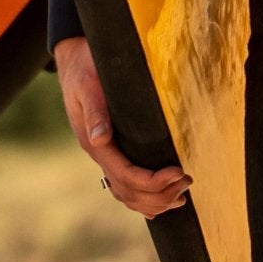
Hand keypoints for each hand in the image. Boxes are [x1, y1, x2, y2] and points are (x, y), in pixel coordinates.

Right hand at [56, 36, 189, 216]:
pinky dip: (144, 198)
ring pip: (127, 194)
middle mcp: (98, 153)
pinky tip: (163, 198)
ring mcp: (103, 155)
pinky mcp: (111, 151)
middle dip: (159, 193)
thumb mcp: (87, 86)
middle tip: (187, 181)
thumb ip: (95, 112)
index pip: (125, 175)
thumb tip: (101, 138)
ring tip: (181, 193)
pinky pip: (125, 186)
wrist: (75, 61)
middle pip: (128, 191)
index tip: (178, 172)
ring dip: (155, 200)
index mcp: (93, 142)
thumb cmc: (85, 69)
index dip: (153, 181)